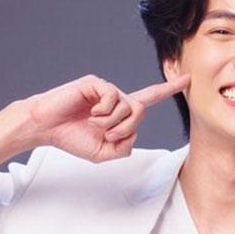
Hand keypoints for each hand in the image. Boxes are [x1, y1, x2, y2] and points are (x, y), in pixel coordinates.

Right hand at [25, 72, 190, 163]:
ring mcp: (106, 90)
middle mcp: (116, 98)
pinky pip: (113, 97)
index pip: (149, 99)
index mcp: (119, 113)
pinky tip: (90, 113)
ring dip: (112, 123)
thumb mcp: (103, 153)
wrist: (47, 128)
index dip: (168, 90)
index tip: (187, 79)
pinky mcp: (95, 84)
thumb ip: (123, 148)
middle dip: (126, 128)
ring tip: (93, 124)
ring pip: (128, 106)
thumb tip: (131, 132)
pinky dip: (103, 112)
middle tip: (107, 134)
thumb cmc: (72, 137)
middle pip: (141, 111)